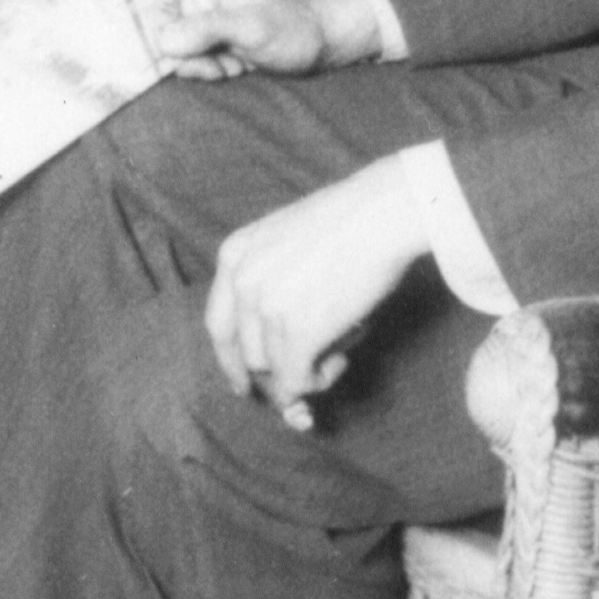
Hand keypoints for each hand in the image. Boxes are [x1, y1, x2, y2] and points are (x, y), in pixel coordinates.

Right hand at [161, 0, 343, 78]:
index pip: (163, 19)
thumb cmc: (292, 31)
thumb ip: (207, 30)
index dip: (180, 47)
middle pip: (173, 39)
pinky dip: (220, 67)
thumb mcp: (252, 29)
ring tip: (239, 64)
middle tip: (228, 65)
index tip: (209, 61)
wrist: (325, 41)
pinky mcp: (222, 35)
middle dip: (199, 60)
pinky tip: (241, 66)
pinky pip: (203, 57)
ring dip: (211, 66)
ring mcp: (212, 17)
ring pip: (188, 53)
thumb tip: (162, 41)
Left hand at [204, 157, 435, 424]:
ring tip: (341, 343)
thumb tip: (280, 352)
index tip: (244, 385)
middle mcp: (242, 281)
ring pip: (274, 370)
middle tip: (312, 373)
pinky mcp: (297, 332)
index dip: (230, 361)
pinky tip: (341, 358)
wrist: (379, 214)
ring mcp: (267, 308)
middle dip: (276, 373)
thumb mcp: (289, 242)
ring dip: (307, 369)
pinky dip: (320, 379)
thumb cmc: (350, 225)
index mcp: (235, 255)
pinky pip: (298, 381)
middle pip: (247, 354)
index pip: (218, 325)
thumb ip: (276, 286)